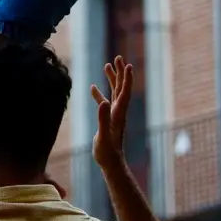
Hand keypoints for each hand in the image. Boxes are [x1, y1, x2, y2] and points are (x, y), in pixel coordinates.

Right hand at [91, 55, 134, 171]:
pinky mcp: (107, 119)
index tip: (127, 65)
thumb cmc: (107, 152)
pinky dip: (99, 93)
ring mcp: (113, 115)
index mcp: (118, 113)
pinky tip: (93, 87)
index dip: (126, 78)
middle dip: (120, 73)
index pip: (124, 92)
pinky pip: (104, 102)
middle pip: (121, 88)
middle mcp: (118, 112)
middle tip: (118, 57)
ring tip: (107, 65)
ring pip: (114, 93)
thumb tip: (102, 102)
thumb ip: (103, 119)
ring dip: (112, 79)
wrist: (111, 163)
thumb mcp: (103, 136)